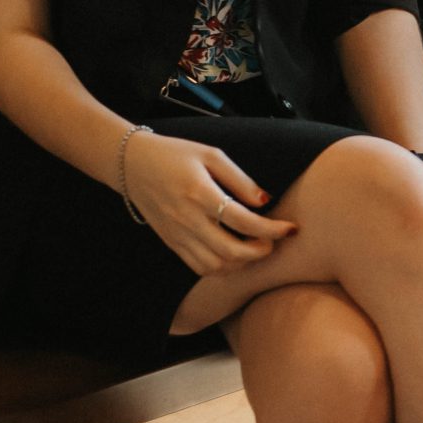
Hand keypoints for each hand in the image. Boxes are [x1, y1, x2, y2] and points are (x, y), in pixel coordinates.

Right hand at [122, 130, 296, 274]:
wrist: (131, 164)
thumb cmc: (175, 154)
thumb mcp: (211, 154)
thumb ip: (240, 179)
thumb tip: (265, 201)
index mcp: (199, 193)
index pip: (243, 221)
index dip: (272, 229)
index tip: (291, 228)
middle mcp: (187, 219)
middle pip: (231, 251)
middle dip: (261, 251)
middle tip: (275, 241)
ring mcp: (177, 234)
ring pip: (216, 265)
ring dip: (243, 263)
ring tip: (257, 247)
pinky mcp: (172, 243)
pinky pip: (199, 267)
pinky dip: (223, 268)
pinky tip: (235, 255)